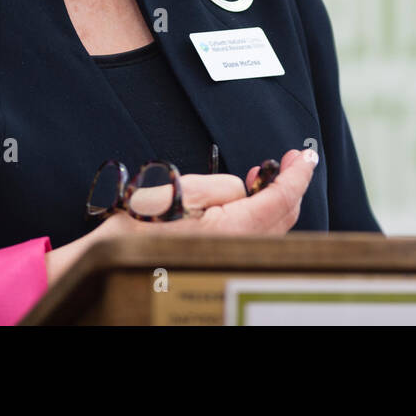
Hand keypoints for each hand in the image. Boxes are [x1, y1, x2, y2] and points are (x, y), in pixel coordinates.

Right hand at [46, 147, 318, 284]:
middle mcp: (239, 249)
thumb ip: (226, 186)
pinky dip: (261, 215)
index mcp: (235, 230)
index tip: (304, 156)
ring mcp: (230, 257)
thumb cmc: (141, 224)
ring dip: (275, 199)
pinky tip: (248, 201)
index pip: (282, 198)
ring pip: (271, 228)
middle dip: (290, 184)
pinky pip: (254, 236)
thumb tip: (246, 189)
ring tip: (264, 175)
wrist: (112, 258)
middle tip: (291, 160)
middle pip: (284, 216)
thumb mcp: (185, 189)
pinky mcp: (219, 259)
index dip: (297, 174)